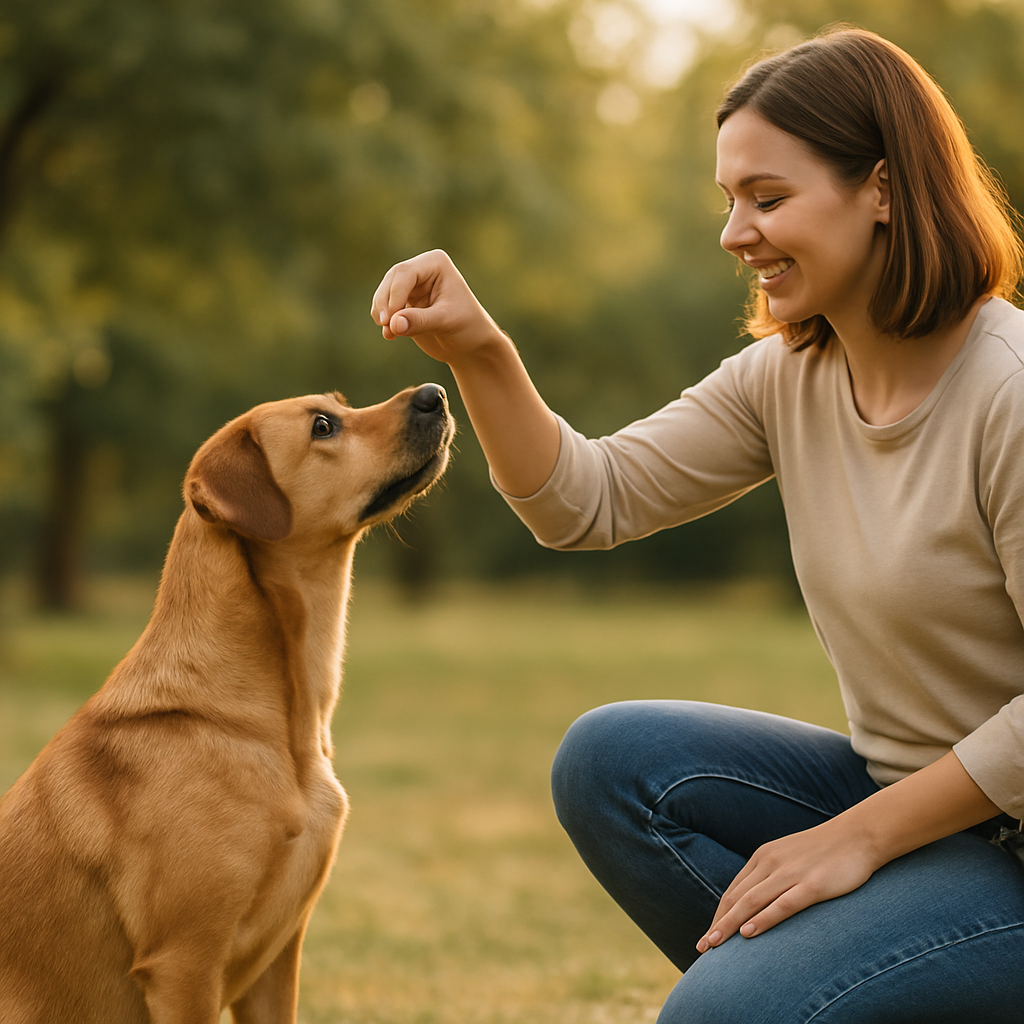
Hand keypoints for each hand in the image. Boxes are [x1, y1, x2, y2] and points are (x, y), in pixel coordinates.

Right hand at [370, 249, 505, 364]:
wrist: (471, 344)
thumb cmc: (467, 327)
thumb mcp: (446, 322)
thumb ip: (419, 321)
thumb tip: (393, 324)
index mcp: (435, 263)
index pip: (405, 273)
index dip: (394, 295)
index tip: (391, 320)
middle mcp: (421, 269)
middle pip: (391, 281)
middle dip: (386, 304)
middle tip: (386, 326)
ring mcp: (411, 286)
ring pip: (384, 293)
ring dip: (381, 313)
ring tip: (390, 334)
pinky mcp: (404, 302)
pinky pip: (385, 307)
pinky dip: (383, 320)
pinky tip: (391, 335)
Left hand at [696, 816, 879, 952]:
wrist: (859, 835)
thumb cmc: (824, 851)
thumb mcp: (789, 857)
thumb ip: (771, 875)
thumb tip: (755, 902)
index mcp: (763, 856)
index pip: (733, 890)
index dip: (719, 915)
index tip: (708, 936)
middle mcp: (771, 863)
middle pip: (736, 898)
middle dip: (718, 924)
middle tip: (703, 947)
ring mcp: (791, 873)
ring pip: (752, 901)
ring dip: (731, 925)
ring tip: (715, 945)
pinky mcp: (813, 885)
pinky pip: (782, 904)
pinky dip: (763, 919)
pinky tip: (749, 934)